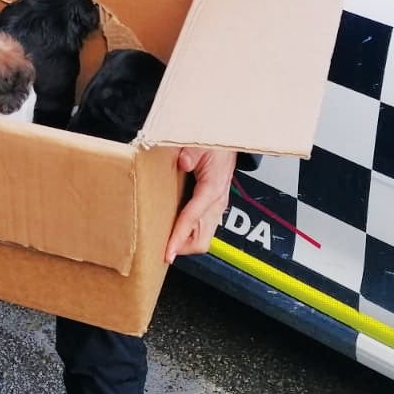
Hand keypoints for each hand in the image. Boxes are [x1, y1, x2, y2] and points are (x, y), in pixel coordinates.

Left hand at [164, 147, 235, 261]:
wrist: (232, 141)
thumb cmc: (217, 143)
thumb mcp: (201, 143)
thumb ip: (191, 153)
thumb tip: (183, 162)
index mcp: (212, 189)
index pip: (192, 219)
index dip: (178, 238)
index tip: (168, 253)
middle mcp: (217, 202)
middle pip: (201, 239)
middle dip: (182, 247)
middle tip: (162, 248)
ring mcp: (217, 205)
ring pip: (203, 237)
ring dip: (185, 241)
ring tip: (166, 241)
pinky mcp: (215, 205)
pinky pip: (203, 227)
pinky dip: (190, 232)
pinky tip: (177, 227)